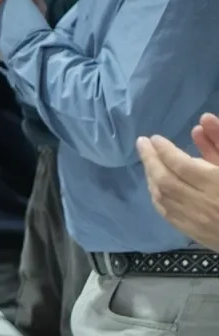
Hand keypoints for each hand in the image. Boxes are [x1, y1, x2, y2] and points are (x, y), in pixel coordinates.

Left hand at [138, 115, 218, 249]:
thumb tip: (202, 120)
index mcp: (217, 184)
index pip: (182, 165)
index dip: (165, 150)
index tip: (155, 138)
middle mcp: (204, 204)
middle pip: (166, 181)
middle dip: (151, 160)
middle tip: (142, 143)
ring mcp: (198, 221)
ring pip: (164, 198)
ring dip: (151, 177)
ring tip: (149, 161)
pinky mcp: (195, 233)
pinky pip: (168, 214)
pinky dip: (158, 197)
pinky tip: (155, 186)